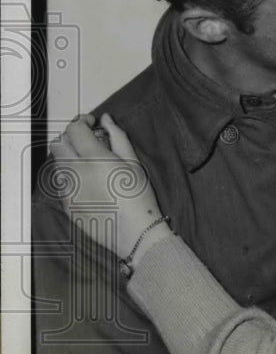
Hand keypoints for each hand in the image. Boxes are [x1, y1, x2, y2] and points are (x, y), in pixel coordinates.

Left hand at [48, 113, 169, 261]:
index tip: (92, 123)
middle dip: (71, 137)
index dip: (82, 122)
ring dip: (69, 157)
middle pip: (58, 144)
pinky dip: (71, 176)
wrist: (135, 233)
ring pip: (58, 164)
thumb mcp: (134, 163)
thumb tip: (106, 119)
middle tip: (88, 141)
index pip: (74, 129)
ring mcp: (68, 190)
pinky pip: (62, 183)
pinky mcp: (67, 205)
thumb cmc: (139, 197)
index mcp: (93, 158)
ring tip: (89, 163)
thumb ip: (118, 137)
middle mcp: (75, 172)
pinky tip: (88, 183)